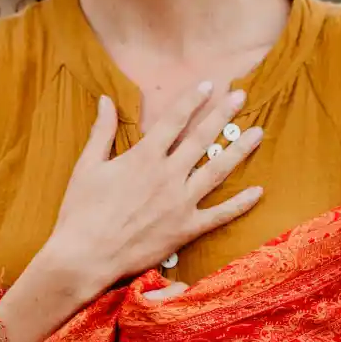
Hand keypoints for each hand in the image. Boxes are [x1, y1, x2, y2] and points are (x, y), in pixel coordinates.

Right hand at [0, 82, 263, 341]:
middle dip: (222, 114)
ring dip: (239, 149)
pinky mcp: (186, 229)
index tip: (209, 85)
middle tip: (241, 96)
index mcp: (143, 157)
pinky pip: (219, 215)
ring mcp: (180, 203)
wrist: (85, 256)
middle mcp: (167, 175)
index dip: (192, 100)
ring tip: (259, 132)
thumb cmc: (81, 211)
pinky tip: (258, 191)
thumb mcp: (87, 166)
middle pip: (201, 138)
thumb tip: (106, 99)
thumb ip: (102, 131)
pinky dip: (240, 204)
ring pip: (217, 171)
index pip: (174, 120)